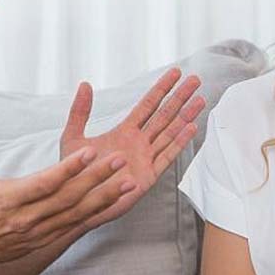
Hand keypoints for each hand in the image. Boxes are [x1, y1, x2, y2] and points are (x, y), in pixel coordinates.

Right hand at [0, 113, 134, 270]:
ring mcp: (36, 233)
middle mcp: (25, 219)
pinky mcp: (41, 242)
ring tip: (128, 182)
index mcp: (6, 200)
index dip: (68, 168)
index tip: (90, 152)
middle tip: (120, 161)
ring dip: (104, 198)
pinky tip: (114, 203)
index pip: (44, 183)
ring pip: (76, 215)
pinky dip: (95, 215)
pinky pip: (73, 227)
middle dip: (97, 179)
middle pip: (68, 198)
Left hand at [59, 68, 205, 227]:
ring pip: (170, 133)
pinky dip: (179, 143)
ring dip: (186, 116)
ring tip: (201, 100)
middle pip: (164, 115)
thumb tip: (85, 84)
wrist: (76, 202)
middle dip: (180, 97)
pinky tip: (191, 128)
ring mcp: (145, 159)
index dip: (162, 88)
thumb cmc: (74, 173)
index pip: (148, 105)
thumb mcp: (73, 138)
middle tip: (196, 80)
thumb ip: (79, 111)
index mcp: (124, 132)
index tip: (176, 73)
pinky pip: (166, 156)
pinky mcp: (148, 176)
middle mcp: (139, 143)